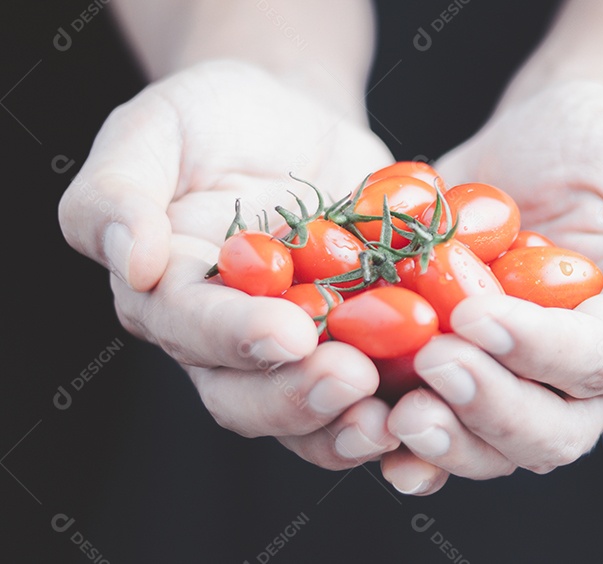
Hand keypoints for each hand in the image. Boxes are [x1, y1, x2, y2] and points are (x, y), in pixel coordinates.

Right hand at [58, 60, 402, 469]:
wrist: (290, 120)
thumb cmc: (208, 119)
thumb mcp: (150, 132)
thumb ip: (117, 192)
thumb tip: (126, 259)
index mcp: (171, 300)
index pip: (194, 333)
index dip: (237, 339)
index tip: (290, 332)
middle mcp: (229, 345)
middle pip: (252, 399)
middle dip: (302, 398)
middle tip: (356, 378)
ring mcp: (300, 353)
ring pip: (315, 417)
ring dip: (355, 424)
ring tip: (401, 415)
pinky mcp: (361, 345)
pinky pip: (382, 390)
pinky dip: (410, 400)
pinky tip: (451, 391)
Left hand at [379, 81, 602, 492]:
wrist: (544, 138)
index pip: (596, 364)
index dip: (538, 349)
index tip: (478, 315)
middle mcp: (583, 382)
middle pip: (548, 431)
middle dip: (488, 407)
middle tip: (434, 361)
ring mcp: (519, 385)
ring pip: (491, 448)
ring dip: (443, 441)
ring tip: (393, 410)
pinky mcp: (464, 375)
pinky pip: (439, 429)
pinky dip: (404, 445)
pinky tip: (367, 425)